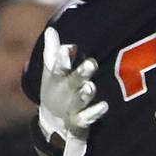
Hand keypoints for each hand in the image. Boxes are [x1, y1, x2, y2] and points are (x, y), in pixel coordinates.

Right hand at [39, 27, 107, 155]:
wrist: (52, 125)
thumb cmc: (55, 90)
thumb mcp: (50, 72)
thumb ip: (53, 52)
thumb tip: (51, 29)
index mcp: (56, 78)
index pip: (57, 66)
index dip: (62, 58)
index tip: (69, 49)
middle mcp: (64, 92)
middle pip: (72, 81)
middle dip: (81, 73)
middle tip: (92, 64)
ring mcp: (71, 107)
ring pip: (79, 100)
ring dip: (85, 94)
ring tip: (90, 87)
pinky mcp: (79, 122)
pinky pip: (87, 118)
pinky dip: (94, 113)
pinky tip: (104, 106)